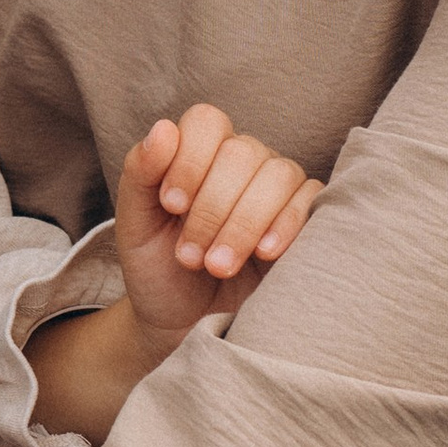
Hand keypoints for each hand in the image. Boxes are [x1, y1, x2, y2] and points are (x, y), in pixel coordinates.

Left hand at [115, 106, 323, 349]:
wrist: (183, 325)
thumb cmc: (159, 269)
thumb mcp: (135, 226)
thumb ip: (140, 175)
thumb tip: (163, 130)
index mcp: (201, 153)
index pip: (207, 121)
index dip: (190, 159)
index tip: (171, 206)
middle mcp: (244, 162)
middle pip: (242, 152)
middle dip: (211, 208)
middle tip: (189, 256)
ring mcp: (278, 189)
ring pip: (278, 175)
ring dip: (243, 223)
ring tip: (217, 266)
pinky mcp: (307, 219)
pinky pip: (312, 201)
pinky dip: (286, 225)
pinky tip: (264, 253)